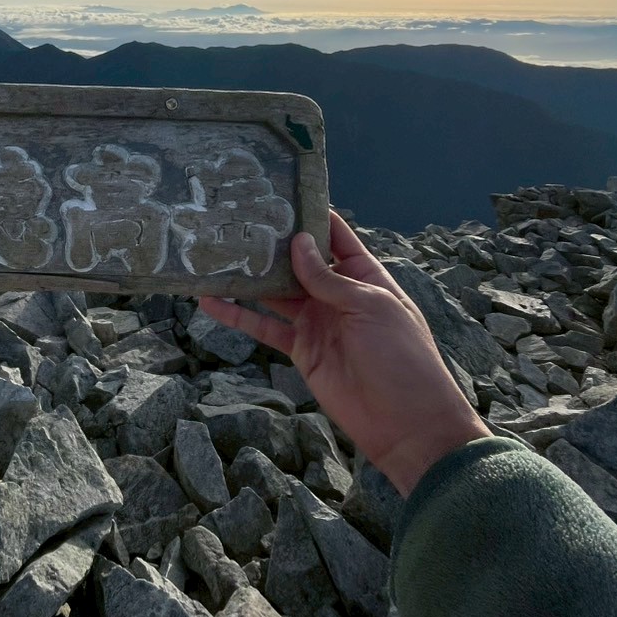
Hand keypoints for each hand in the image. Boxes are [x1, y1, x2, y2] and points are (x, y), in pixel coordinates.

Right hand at [199, 211, 489, 496]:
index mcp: (363, 275)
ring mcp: (316, 321)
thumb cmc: (402, 358)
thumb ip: (329, 279)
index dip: (309, 214)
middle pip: (297, 260)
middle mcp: (337, 293)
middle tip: (233, 219)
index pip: (333, 235)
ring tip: (213, 255)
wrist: (406, 424)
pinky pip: (264, 327)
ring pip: (275, 291)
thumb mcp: (370, 309)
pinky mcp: (300, 349)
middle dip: (270, 242)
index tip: (277, 192)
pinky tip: (210, 302)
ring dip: (247, 277)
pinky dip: (237, 315)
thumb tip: (298, 243)